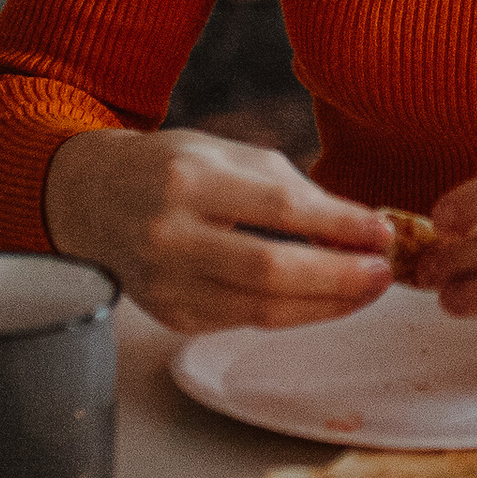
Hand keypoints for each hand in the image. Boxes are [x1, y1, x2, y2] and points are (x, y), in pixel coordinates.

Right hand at [43, 127, 392, 334]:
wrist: (93, 198)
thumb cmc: (172, 170)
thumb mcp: (228, 155)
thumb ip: (290, 189)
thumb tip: (359, 229)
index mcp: (189, 180)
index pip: (281, 207)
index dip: (340, 225)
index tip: (382, 232)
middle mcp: (171, 234)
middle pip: (272, 270)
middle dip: (339, 277)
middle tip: (383, 274)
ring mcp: (167, 283)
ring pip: (262, 310)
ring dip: (326, 305)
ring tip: (365, 290)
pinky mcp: (171, 315)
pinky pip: (245, 322)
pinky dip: (293, 314)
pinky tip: (322, 301)